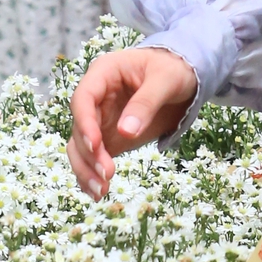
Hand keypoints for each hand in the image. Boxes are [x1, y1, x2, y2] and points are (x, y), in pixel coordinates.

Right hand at [68, 47, 198, 196]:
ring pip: (80, 147)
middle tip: (107, 174)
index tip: (95, 145)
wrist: (182, 77)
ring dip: (86, 170)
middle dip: (88, 154)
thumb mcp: (166, 79)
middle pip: (79, 128)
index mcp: (104, 74)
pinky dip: (91, 176)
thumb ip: (146, 102)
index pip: (83, 98)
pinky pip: (92, 158)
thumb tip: (126, 132)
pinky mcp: (108, 138)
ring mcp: (100, 120)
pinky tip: (97, 193)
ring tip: (102, 191)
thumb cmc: (173, 69)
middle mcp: (95, 98)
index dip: (85, 122)